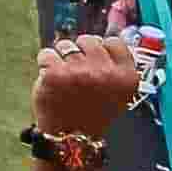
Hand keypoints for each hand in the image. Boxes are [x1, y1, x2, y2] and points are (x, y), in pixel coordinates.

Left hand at [35, 31, 158, 138]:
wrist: (72, 138)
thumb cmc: (92, 111)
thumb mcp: (117, 91)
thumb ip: (115, 63)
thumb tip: (107, 31)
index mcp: (126, 76)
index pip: (113, 42)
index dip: (101, 51)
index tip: (96, 64)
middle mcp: (104, 72)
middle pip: (88, 40)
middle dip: (80, 53)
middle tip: (78, 76)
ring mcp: (78, 72)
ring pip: (65, 45)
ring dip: (62, 58)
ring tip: (66, 81)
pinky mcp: (54, 74)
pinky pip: (46, 54)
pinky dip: (45, 64)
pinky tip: (52, 81)